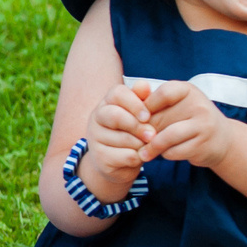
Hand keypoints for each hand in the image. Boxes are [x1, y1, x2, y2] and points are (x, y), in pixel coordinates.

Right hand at [77, 81, 152, 200]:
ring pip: (123, 139)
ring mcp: (94, 137)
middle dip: (137, 126)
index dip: (135, 104)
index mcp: (108, 102)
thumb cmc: (133, 133)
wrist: (119, 162)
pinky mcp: (99, 157)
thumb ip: (142, 99)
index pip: (118, 93)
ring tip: (145, 147)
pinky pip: (124, 156)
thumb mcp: (140, 115)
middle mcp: (97, 117)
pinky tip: (138, 157)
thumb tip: (144, 85)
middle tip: (152, 135)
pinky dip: (137, 158)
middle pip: (116, 116)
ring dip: (140, 144)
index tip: (147, 116)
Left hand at [138, 79, 238, 168]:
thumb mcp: (174, 105)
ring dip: (152, 147)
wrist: (221, 139)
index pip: (162, 93)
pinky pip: (174, 151)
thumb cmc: (188, 119)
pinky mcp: (203, 144)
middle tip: (137, 140)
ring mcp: (203, 124)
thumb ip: (152, 101)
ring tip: (144, 153)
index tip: (139, 119)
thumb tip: (130, 101)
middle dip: (146, 132)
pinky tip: (166, 153)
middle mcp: (198, 104)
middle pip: (160, 118)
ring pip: (166, 137)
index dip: (146, 107)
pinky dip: (165, 155)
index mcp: (188, 90)